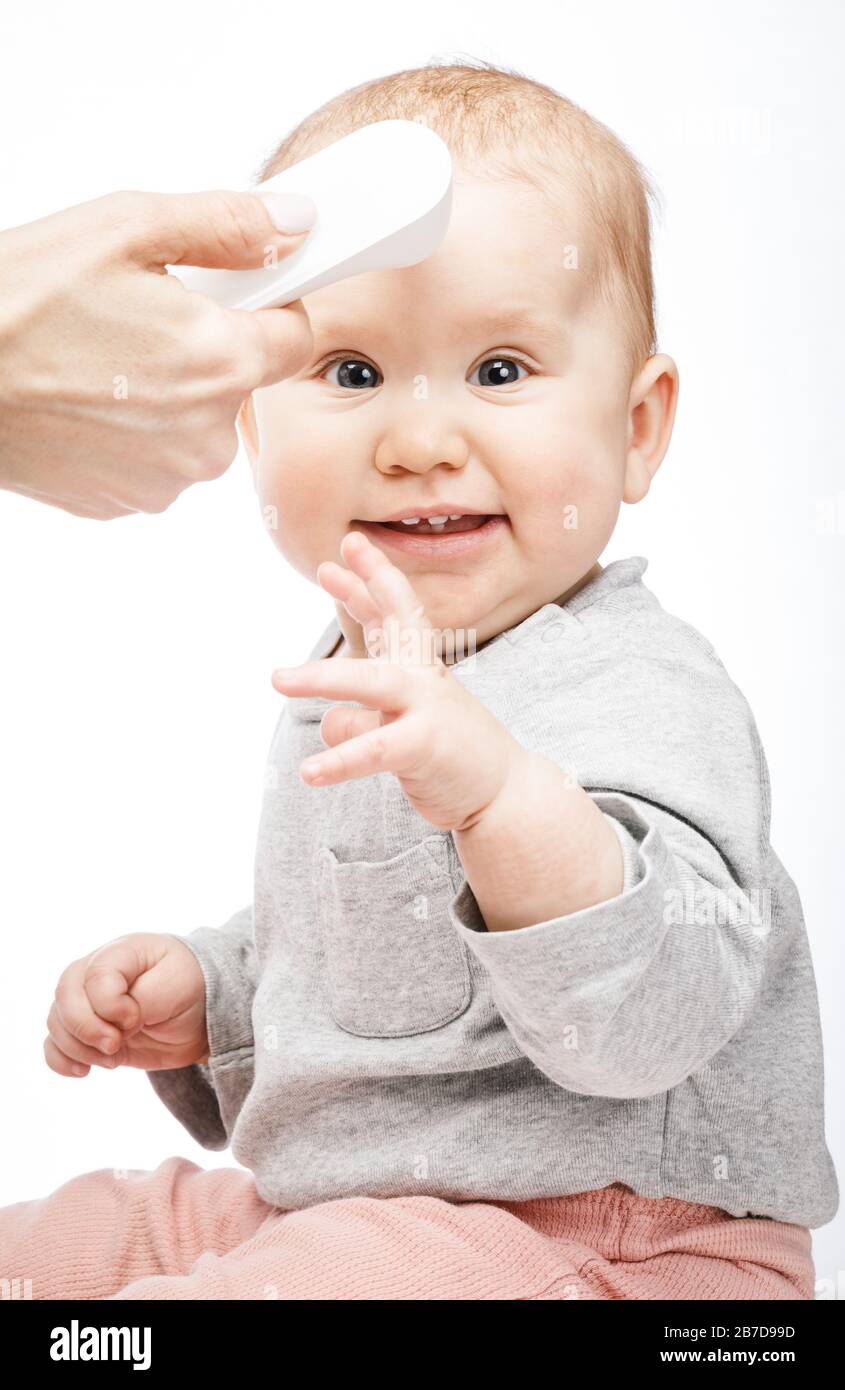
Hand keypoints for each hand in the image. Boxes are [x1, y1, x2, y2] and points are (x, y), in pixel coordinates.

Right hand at [0, 188, 315, 517]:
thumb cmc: (19, 301)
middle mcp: (207, 437)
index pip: (297, 338)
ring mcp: (166, 480)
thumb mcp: (124, 228)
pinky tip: (83, 397)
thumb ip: (226, 225)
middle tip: (135, 317)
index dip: (268, 306)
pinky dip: (130, 430)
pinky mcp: (125, 503)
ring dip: (165, 392)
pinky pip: (154, 457)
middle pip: (239, 382)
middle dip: (203, 347)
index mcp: (223, 364)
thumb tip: (296, 221)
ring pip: (194, 424)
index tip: (236, 292)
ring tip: (99, 358)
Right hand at [44, 932, 208, 1076]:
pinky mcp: (86, 1031)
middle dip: (86, 1028)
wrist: (201, 1016)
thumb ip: (142, 999)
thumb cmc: (193, 988)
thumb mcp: (178, 986)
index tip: (136, 1019)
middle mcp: (96, 972)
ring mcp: (88, 1002)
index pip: (95, 975)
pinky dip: (62, 1060)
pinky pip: (54, 1044)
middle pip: (65, 995)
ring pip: (57, 1021)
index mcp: (122, 952)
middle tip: (115, 1046)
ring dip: (79, 1047)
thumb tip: (112, 1022)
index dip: (109, 1005)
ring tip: (113, 1057)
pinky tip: (84, 1070)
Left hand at [271, 530, 526, 833]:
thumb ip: (363, 715)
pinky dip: (339, 760)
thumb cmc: (452, 756)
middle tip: (324, 566)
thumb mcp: (406, 725)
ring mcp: (427, 709)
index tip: (349, 546)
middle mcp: (426, 680)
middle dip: (360, 594)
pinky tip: (309, 772)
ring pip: (370, 682)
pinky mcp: (423, 747)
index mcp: (423, 669)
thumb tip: (329, 719)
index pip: (397, 614)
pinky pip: (372, 749)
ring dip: (322, 678)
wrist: (505, 794)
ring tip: (277, 679)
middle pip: (394, 625)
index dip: (373, 579)